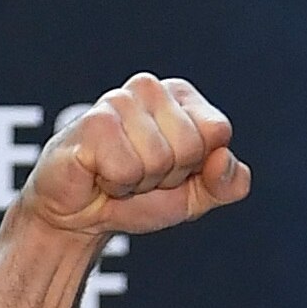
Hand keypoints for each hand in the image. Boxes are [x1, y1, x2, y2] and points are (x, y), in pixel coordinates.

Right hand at [17, 74, 248, 241]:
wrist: (79, 219)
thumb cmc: (134, 199)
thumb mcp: (193, 197)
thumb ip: (227, 183)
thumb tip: (224, 159)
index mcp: (180, 96)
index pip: (217, 131)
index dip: (196, 166)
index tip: (170, 171)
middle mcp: (150, 88)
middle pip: (190, 145)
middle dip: (166, 177)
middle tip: (139, 176)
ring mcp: (119, 101)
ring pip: (158, 159)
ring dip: (137, 183)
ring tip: (118, 175)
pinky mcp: (93, 122)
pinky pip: (127, 168)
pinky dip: (115, 185)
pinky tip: (99, 174)